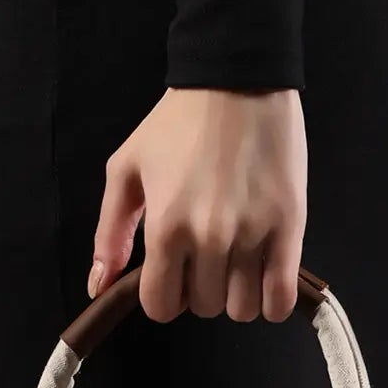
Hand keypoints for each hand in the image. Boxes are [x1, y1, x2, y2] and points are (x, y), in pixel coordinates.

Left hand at [89, 88, 307, 323]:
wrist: (238, 78)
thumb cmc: (178, 123)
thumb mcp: (126, 169)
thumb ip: (109, 233)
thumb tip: (97, 288)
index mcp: (166, 227)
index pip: (161, 306)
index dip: (165, 296)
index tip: (174, 273)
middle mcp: (209, 238)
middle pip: (204, 306)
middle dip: (201, 288)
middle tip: (207, 253)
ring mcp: (252, 234)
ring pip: (241, 309)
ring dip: (237, 295)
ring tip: (237, 261)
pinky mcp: (289, 227)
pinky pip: (280, 300)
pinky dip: (272, 302)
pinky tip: (264, 278)